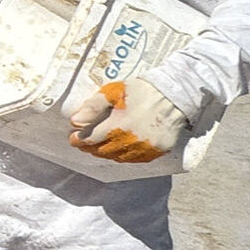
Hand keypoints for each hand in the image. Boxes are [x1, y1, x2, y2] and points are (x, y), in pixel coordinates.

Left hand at [66, 79, 189, 163]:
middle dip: (90, 147)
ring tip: (101, 146)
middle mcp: (129, 142)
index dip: (79, 140)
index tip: (73, 138)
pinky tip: (121, 149)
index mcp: (116, 127)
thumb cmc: (142, 90)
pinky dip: (125, 156)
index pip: (89, 140)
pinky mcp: (157, 151)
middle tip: (85, 143)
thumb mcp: (114, 91)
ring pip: (117, 158)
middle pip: (102, 151)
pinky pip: (135, 160)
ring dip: (106, 153)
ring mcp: (144, 149)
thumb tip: (75, 122)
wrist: (175, 95)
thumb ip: (93, 107)